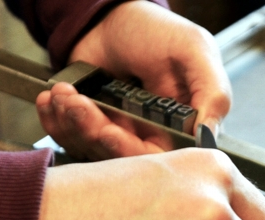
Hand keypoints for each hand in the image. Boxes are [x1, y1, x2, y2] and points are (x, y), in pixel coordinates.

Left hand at [36, 1, 231, 159]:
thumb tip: (209, 135)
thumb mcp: (193, 49)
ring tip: (63, 93)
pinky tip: (52, 100)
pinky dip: (55, 122)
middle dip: (93, 131)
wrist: (109, 17)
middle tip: (78, 104)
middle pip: (120, 157)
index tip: (109, 133)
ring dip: (71, 123)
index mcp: (182, 126)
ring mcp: (119, 133)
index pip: (161, 158)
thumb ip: (212, 90)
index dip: (131, 151)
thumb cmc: (154, 30)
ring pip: (92, 150)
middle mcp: (151, 136)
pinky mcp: (90, 128)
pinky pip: (70, 139)